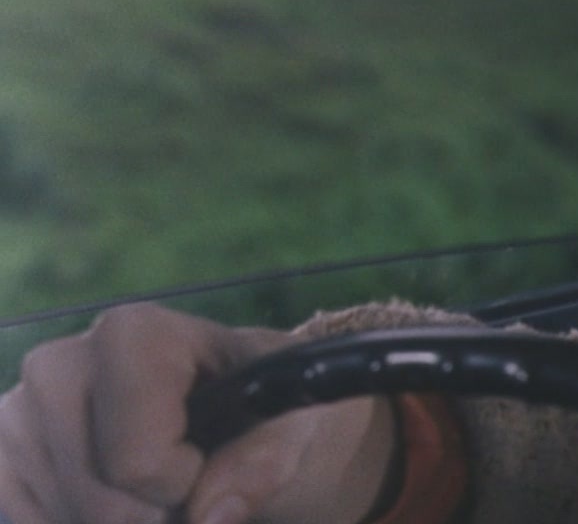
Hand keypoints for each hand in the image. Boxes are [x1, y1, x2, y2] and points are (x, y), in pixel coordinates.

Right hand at [0, 303, 395, 523]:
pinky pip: (36, 522)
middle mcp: (56, 364)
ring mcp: (16, 413)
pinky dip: (78, 522)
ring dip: (121, 521)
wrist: (221, 416)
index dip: (181, 481)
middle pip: (101, 502)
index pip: (137, 460)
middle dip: (153, 512)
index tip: (203, 460)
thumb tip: (214, 514)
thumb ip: (263, 462)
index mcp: (130, 334)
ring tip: (153, 484)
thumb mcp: (285, 424)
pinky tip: (114, 496)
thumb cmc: (255, 410)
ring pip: (69, 518)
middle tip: (183, 480)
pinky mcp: (0, 459)